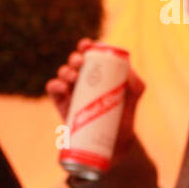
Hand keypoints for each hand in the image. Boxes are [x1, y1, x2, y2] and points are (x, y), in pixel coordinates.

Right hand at [44, 38, 144, 158]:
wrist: (115, 142)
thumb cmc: (124, 114)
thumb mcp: (135, 95)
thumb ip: (135, 82)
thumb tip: (127, 73)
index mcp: (98, 71)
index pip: (89, 53)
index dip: (86, 46)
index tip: (87, 46)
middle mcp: (83, 78)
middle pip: (74, 61)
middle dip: (75, 58)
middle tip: (81, 63)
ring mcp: (71, 90)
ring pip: (63, 73)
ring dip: (66, 71)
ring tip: (74, 78)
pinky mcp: (62, 104)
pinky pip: (53, 89)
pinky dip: (55, 85)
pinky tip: (62, 88)